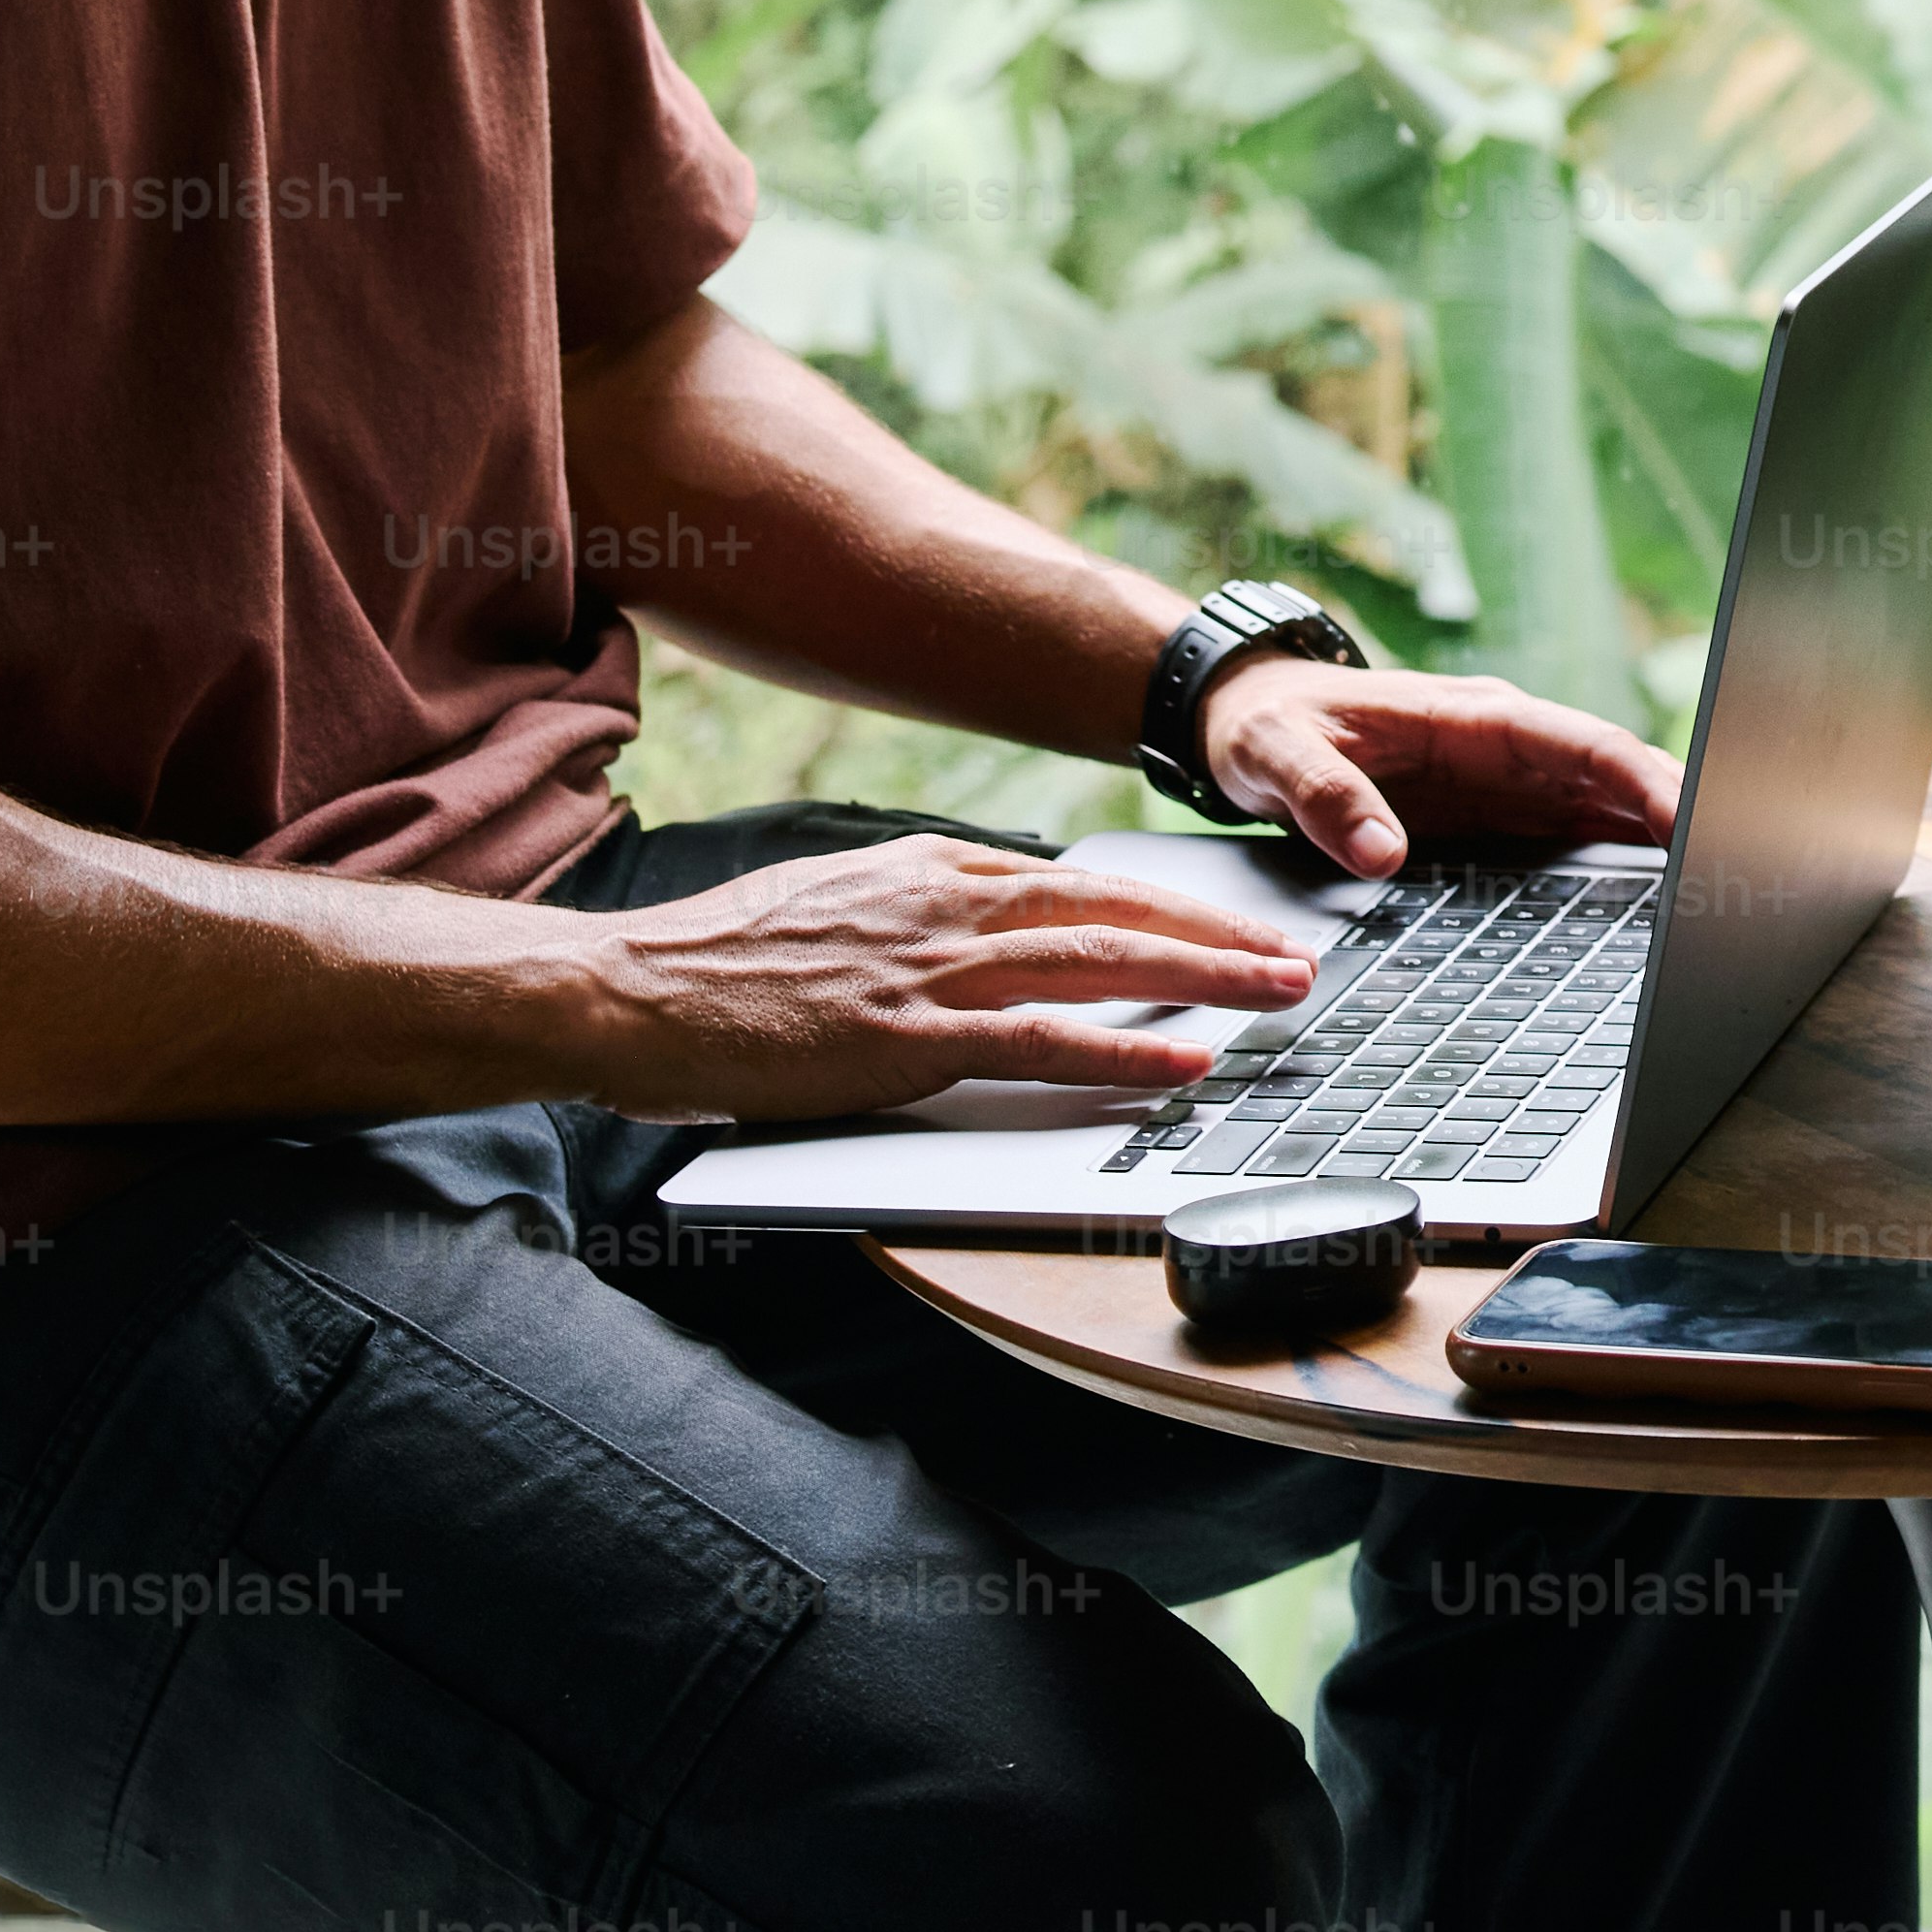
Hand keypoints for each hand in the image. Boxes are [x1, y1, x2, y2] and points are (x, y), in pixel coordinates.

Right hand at [568, 835, 1321, 1118]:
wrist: (631, 985)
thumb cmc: (726, 961)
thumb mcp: (845, 905)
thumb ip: (928, 913)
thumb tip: (1003, 934)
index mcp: (936, 868)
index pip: (1084, 881)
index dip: (1173, 904)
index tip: (1239, 922)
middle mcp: (947, 903)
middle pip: (1117, 909)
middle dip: (1220, 934)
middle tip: (1300, 952)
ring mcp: (929, 968)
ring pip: (1100, 963)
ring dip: (1203, 980)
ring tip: (1279, 996)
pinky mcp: (904, 1037)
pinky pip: (1039, 1042)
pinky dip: (1120, 1052)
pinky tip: (1181, 1063)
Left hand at [1192, 651, 1678, 878]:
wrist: (1246, 717)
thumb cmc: (1265, 725)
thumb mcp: (1276, 757)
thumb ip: (1328, 800)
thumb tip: (1385, 854)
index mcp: (1472, 718)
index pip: (1581, 744)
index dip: (1641, 781)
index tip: (1686, 818)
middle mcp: (1506, 747)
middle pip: (1617, 776)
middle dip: (1680, 815)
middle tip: (1735, 871)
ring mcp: (1507, 782)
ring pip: (1608, 808)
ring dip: (1661, 843)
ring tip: (1714, 897)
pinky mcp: (1496, 815)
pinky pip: (1575, 835)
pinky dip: (1620, 861)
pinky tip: (1654, 900)